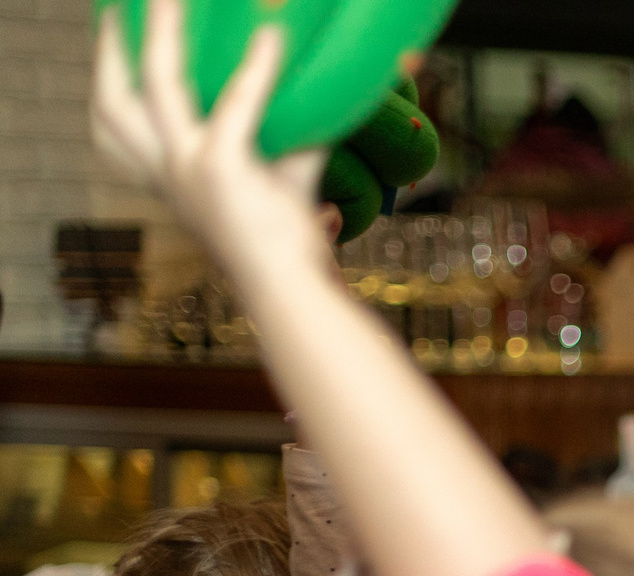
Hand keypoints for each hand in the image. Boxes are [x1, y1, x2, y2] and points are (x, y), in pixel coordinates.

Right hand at [92, 0, 329, 288]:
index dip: (110, 82)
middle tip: (121, 9)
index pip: (116, 128)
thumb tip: (326, 107)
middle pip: (112, 100)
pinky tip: (273, 38)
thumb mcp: (279, 183)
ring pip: (156, 84)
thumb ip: (292, 143)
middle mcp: (165, 173)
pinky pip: (235, 102)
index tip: (120, 44)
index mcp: (165, 181)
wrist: (291, 292)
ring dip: (164, 36)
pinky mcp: (220, 168)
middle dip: (113, 49)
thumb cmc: (285, 246)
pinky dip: (256, 68)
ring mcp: (187, 168)